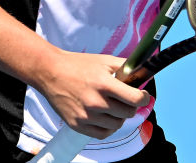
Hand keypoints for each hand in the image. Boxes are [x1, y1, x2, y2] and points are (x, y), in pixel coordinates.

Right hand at [35, 51, 151, 138]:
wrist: (50, 72)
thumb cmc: (78, 65)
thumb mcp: (104, 60)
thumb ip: (126, 67)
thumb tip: (144, 72)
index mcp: (104, 84)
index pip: (135, 99)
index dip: (144, 98)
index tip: (144, 96)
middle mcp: (96, 102)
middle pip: (128, 113)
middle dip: (131, 106)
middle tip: (126, 99)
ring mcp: (86, 116)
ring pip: (117, 125)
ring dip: (119, 117)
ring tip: (114, 107)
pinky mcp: (77, 125)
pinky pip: (102, 134)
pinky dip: (108, 127)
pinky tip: (105, 117)